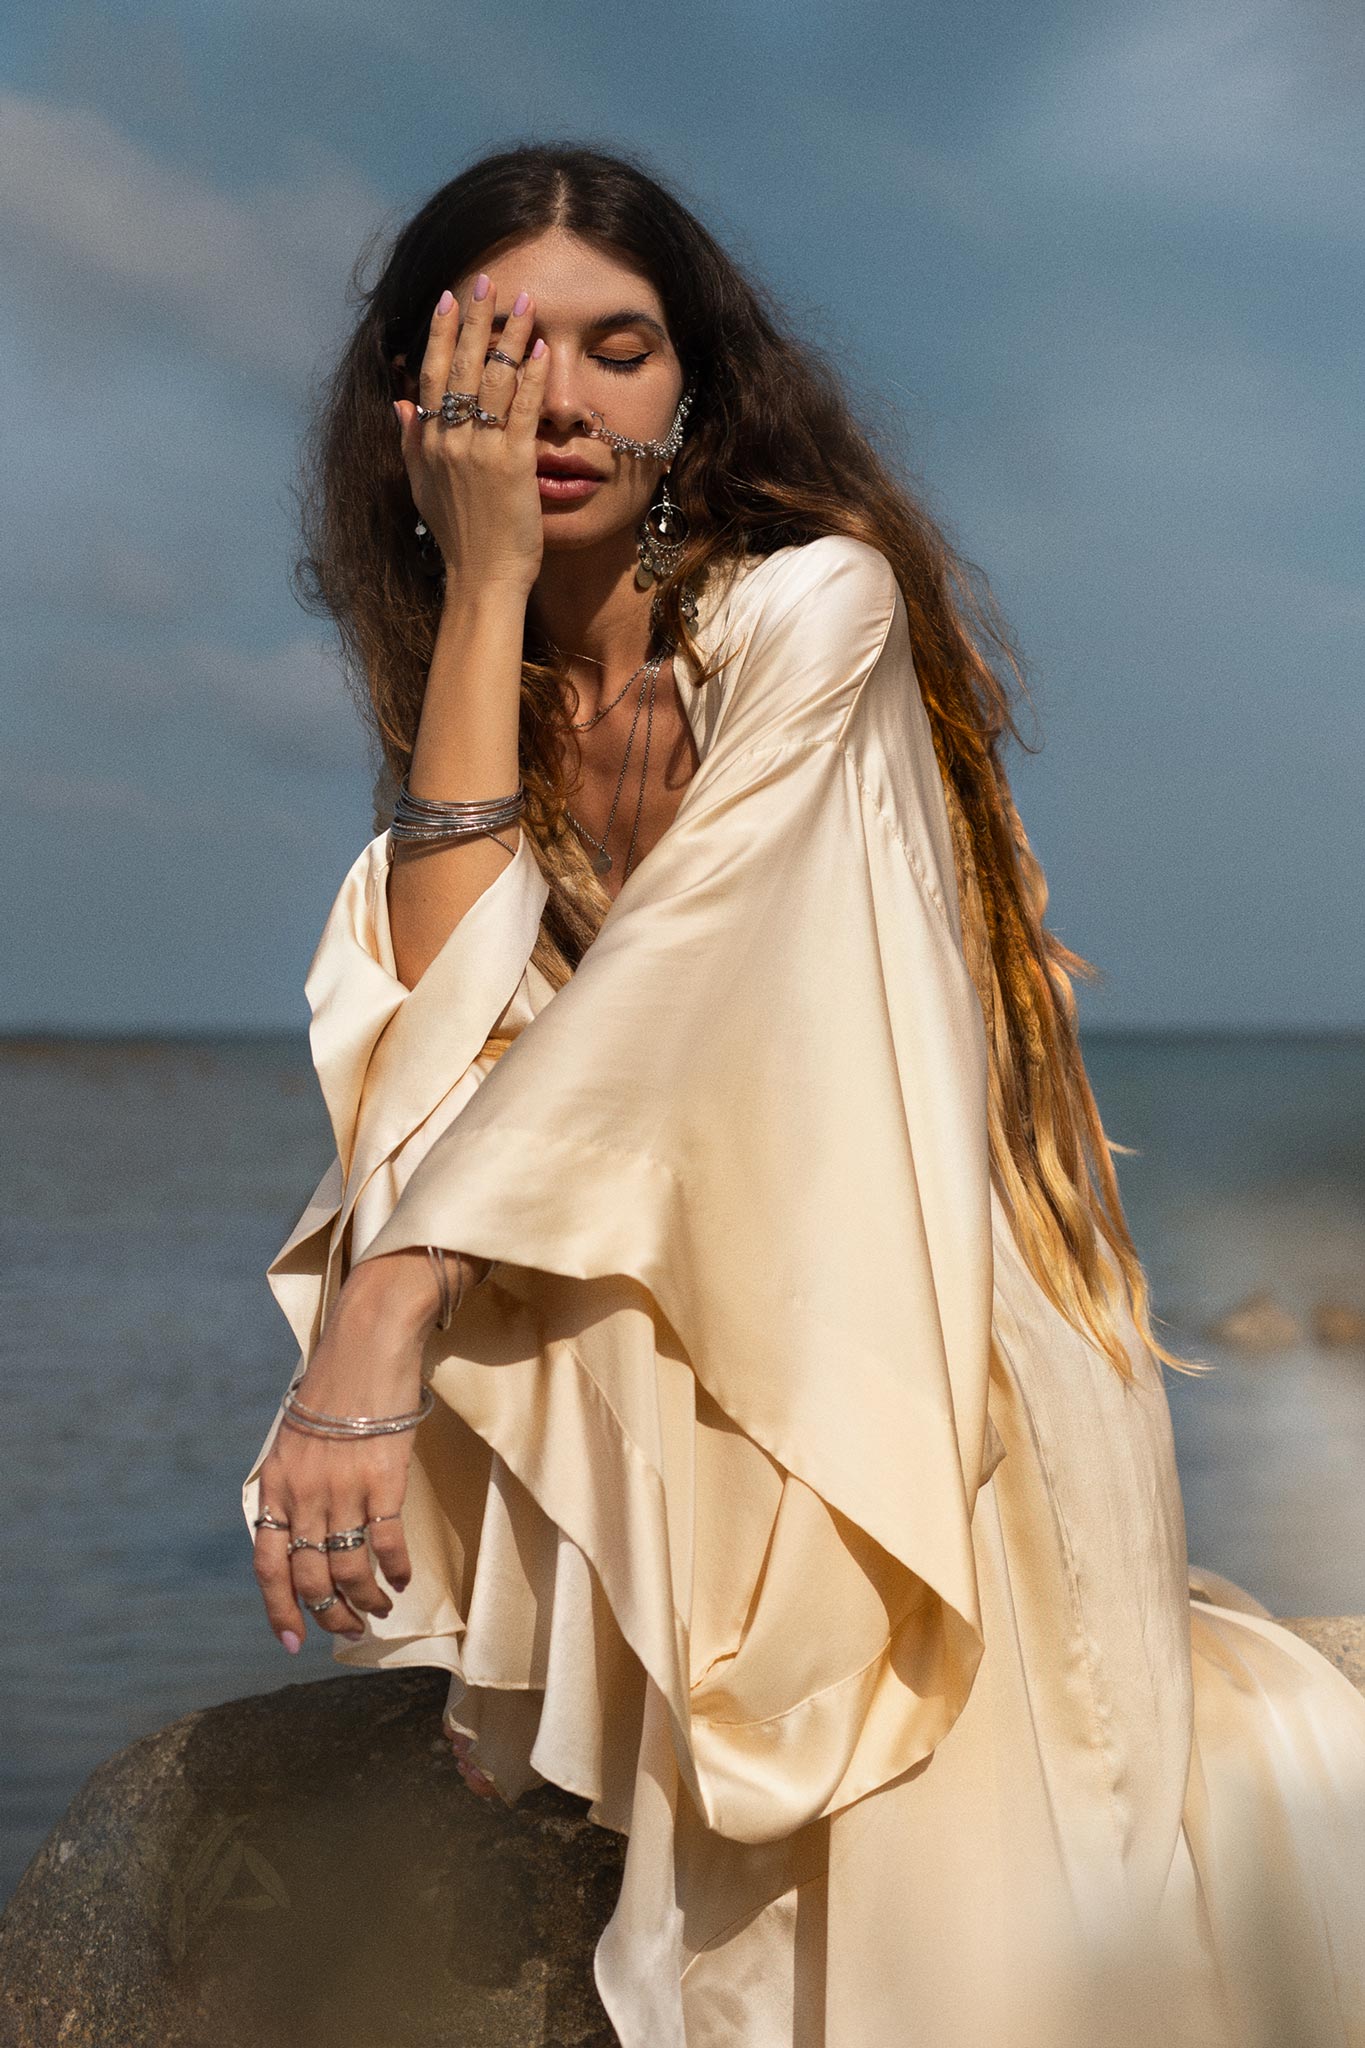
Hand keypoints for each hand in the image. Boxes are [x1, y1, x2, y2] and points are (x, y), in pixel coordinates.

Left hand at [250, 1247, 475, 1650]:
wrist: (366, 1341)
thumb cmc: (334, 1385)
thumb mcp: (294, 1437)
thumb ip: (293, 1486)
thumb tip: (302, 1535)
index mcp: (275, 1485)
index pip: (267, 1565)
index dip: (278, 1609)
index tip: (293, 1642)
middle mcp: (303, 1494)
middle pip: (310, 1579)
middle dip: (331, 1616)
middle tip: (351, 1628)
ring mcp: (342, 1488)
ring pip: (348, 1570)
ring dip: (366, 1600)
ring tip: (383, 1606)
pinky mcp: (383, 1478)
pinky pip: (386, 1543)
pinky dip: (396, 1569)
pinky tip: (404, 1576)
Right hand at [395, 273, 549, 592]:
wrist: (480, 579)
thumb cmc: (458, 539)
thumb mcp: (422, 488)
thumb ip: (411, 444)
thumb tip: (399, 406)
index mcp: (427, 443)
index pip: (430, 374)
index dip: (440, 333)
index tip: (449, 298)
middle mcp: (448, 440)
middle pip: (459, 366)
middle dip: (474, 319)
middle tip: (487, 280)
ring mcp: (479, 451)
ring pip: (492, 380)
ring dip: (509, 336)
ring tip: (525, 301)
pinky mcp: (512, 465)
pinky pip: (521, 410)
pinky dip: (531, 377)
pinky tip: (542, 349)